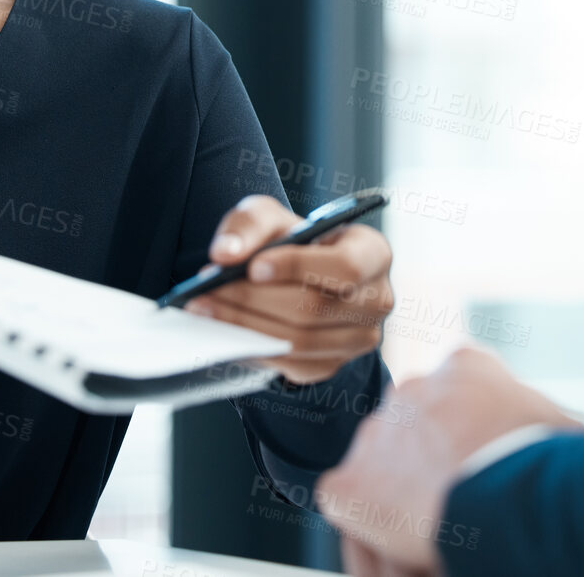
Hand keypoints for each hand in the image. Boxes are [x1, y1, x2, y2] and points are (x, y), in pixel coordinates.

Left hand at [185, 194, 392, 384]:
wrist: (300, 279)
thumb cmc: (292, 242)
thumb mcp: (271, 218)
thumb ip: (247, 224)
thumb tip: (224, 254)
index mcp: (374, 253)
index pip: (345, 266)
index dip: (299, 267)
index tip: (252, 267)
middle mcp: (377, 299)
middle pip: (315, 308)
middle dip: (254, 300)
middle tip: (206, 291)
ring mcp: (359, 339)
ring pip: (299, 341)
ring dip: (245, 327)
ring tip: (205, 309)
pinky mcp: (333, 365)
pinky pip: (290, 365)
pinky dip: (252, 348)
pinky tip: (223, 331)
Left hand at [316, 346, 582, 574]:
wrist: (501, 492)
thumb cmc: (540, 461)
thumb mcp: (557, 424)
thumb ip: (535, 418)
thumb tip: (554, 433)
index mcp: (464, 366)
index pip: (459, 391)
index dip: (472, 429)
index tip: (483, 456)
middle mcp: (410, 389)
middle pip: (416, 427)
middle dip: (432, 459)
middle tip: (457, 495)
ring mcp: (374, 436)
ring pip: (382, 465)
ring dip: (400, 492)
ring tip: (432, 526)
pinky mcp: (346, 485)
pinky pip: (349, 506)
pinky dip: (369, 529)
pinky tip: (400, 545)